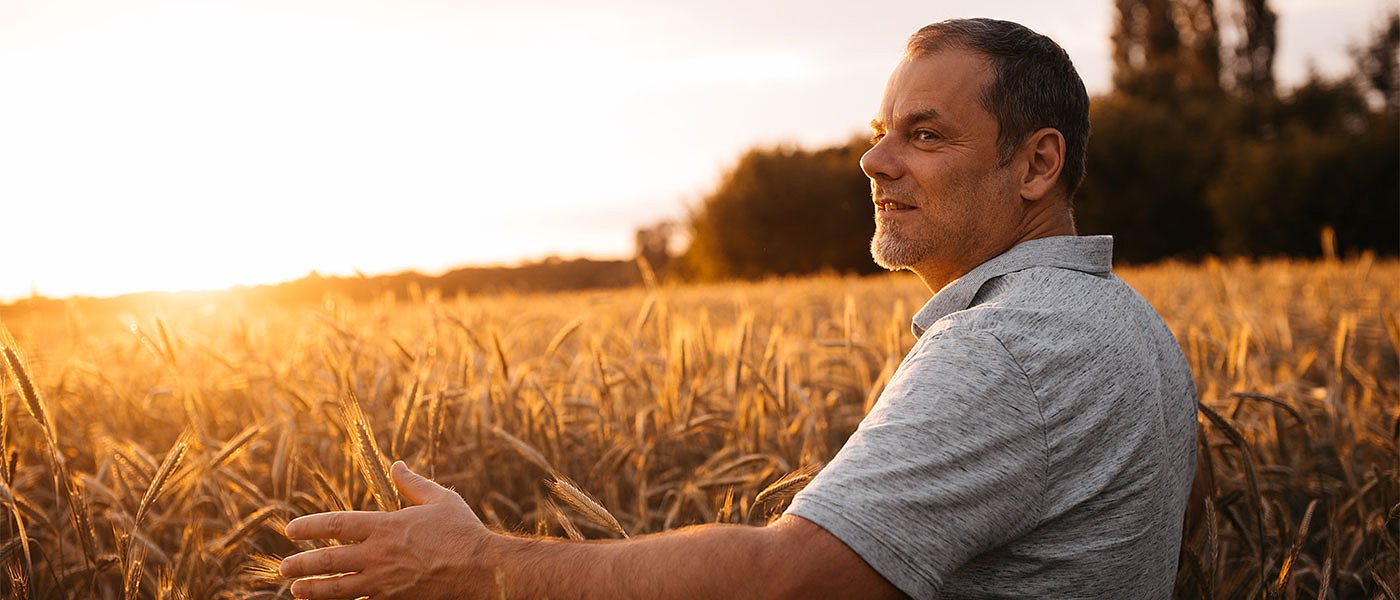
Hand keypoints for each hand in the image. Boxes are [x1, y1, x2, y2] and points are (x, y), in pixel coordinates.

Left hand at [280, 461, 497, 598]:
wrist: (482, 569)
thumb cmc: (463, 531)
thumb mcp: (440, 499)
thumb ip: (413, 484)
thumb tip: (397, 465)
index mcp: (386, 525)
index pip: (336, 524)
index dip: (310, 527)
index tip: (291, 530)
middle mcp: (378, 555)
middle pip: (328, 560)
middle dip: (302, 564)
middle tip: (284, 567)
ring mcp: (384, 582)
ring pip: (337, 589)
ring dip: (313, 590)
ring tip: (296, 590)